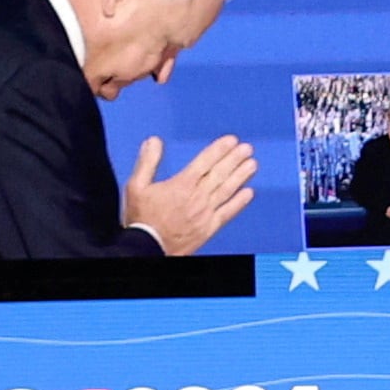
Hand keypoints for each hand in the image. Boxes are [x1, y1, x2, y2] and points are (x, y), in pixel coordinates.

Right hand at [121, 136, 256, 254]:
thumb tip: (154, 141)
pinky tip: (249, 193)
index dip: (219, 150)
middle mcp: (197, 197)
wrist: (147, 249)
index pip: (205, 162)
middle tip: (247, 148)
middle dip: (234, 159)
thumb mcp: (136, 186)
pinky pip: (228, 213)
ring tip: (252, 164)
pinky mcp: (209, 228)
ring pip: (227, 190)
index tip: (232, 140)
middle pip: (220, 174)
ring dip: (241, 176)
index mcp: (181, 185)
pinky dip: (239, 202)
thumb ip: (147, 162)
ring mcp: (205, 213)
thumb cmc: (142, 219)